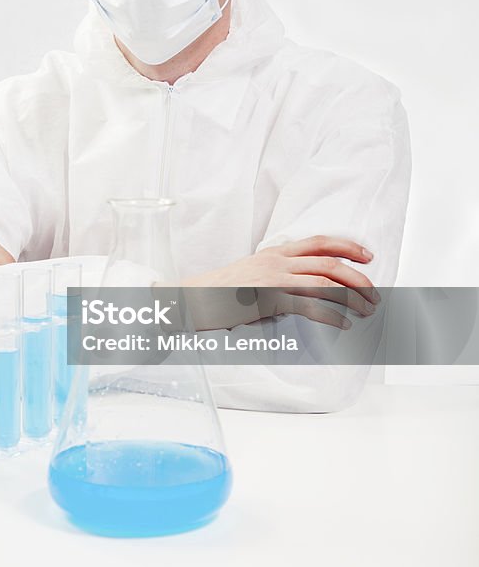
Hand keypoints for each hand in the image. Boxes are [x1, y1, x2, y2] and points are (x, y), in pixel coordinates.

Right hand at [181, 235, 378, 329]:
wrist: (191, 299)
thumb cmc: (220, 293)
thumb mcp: (251, 274)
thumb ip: (278, 276)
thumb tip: (305, 295)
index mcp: (274, 252)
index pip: (318, 241)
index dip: (347, 246)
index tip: (368, 256)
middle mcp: (277, 262)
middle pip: (329, 263)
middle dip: (358, 277)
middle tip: (374, 293)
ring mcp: (273, 280)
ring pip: (325, 283)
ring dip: (352, 298)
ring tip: (366, 311)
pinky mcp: (269, 300)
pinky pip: (309, 306)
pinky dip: (332, 316)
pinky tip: (343, 324)